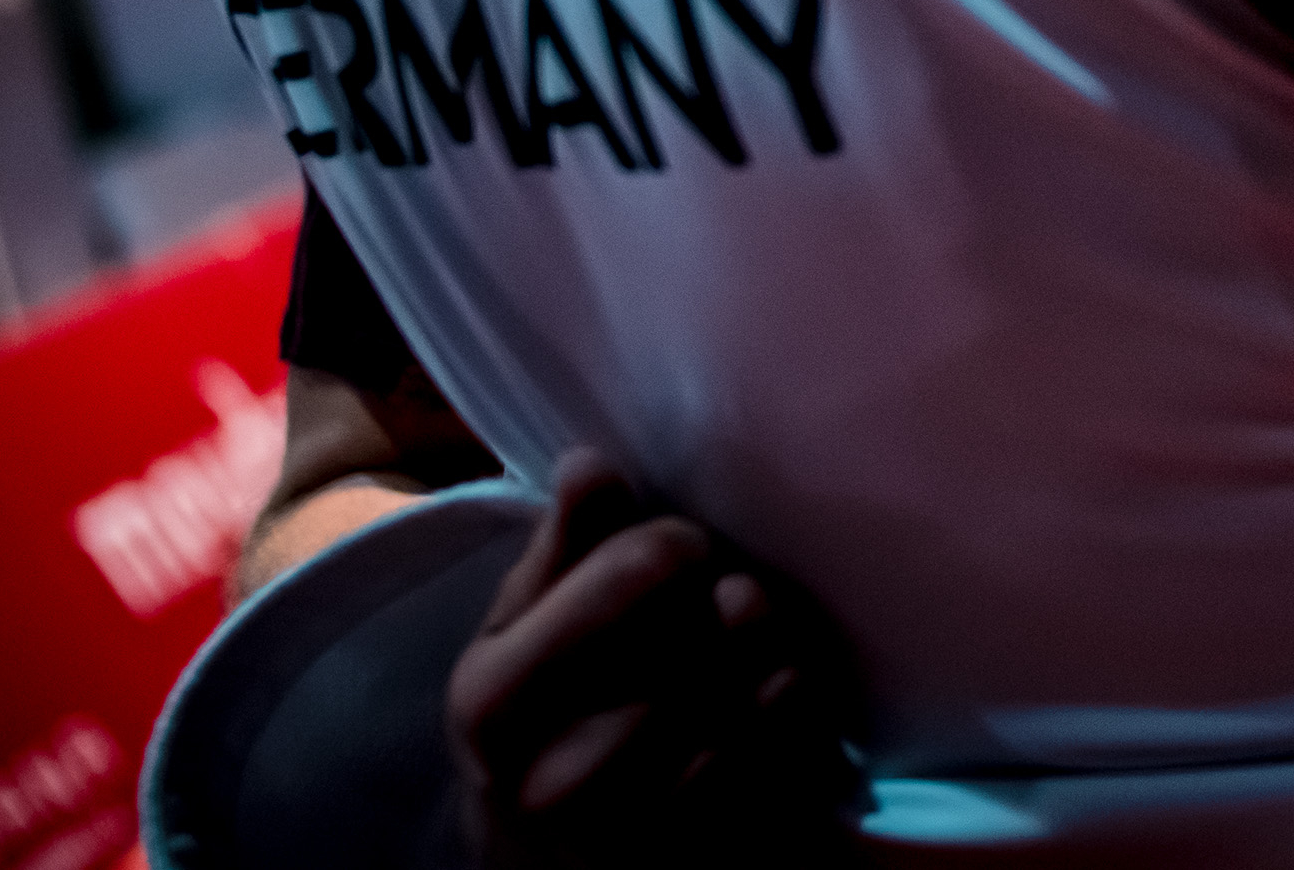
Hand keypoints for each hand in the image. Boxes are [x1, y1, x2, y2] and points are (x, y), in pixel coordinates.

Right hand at [446, 449, 856, 866]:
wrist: (535, 854)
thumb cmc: (538, 712)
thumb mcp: (519, 631)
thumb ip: (562, 548)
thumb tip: (590, 464)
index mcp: (492, 702)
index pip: (640, 572)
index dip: (677, 544)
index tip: (684, 549)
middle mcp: (553, 783)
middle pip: (705, 641)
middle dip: (732, 604)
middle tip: (730, 600)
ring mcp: (625, 839)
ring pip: (754, 709)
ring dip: (772, 663)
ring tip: (756, 652)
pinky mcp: (693, 859)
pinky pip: (789, 772)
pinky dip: (801, 726)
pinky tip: (777, 702)